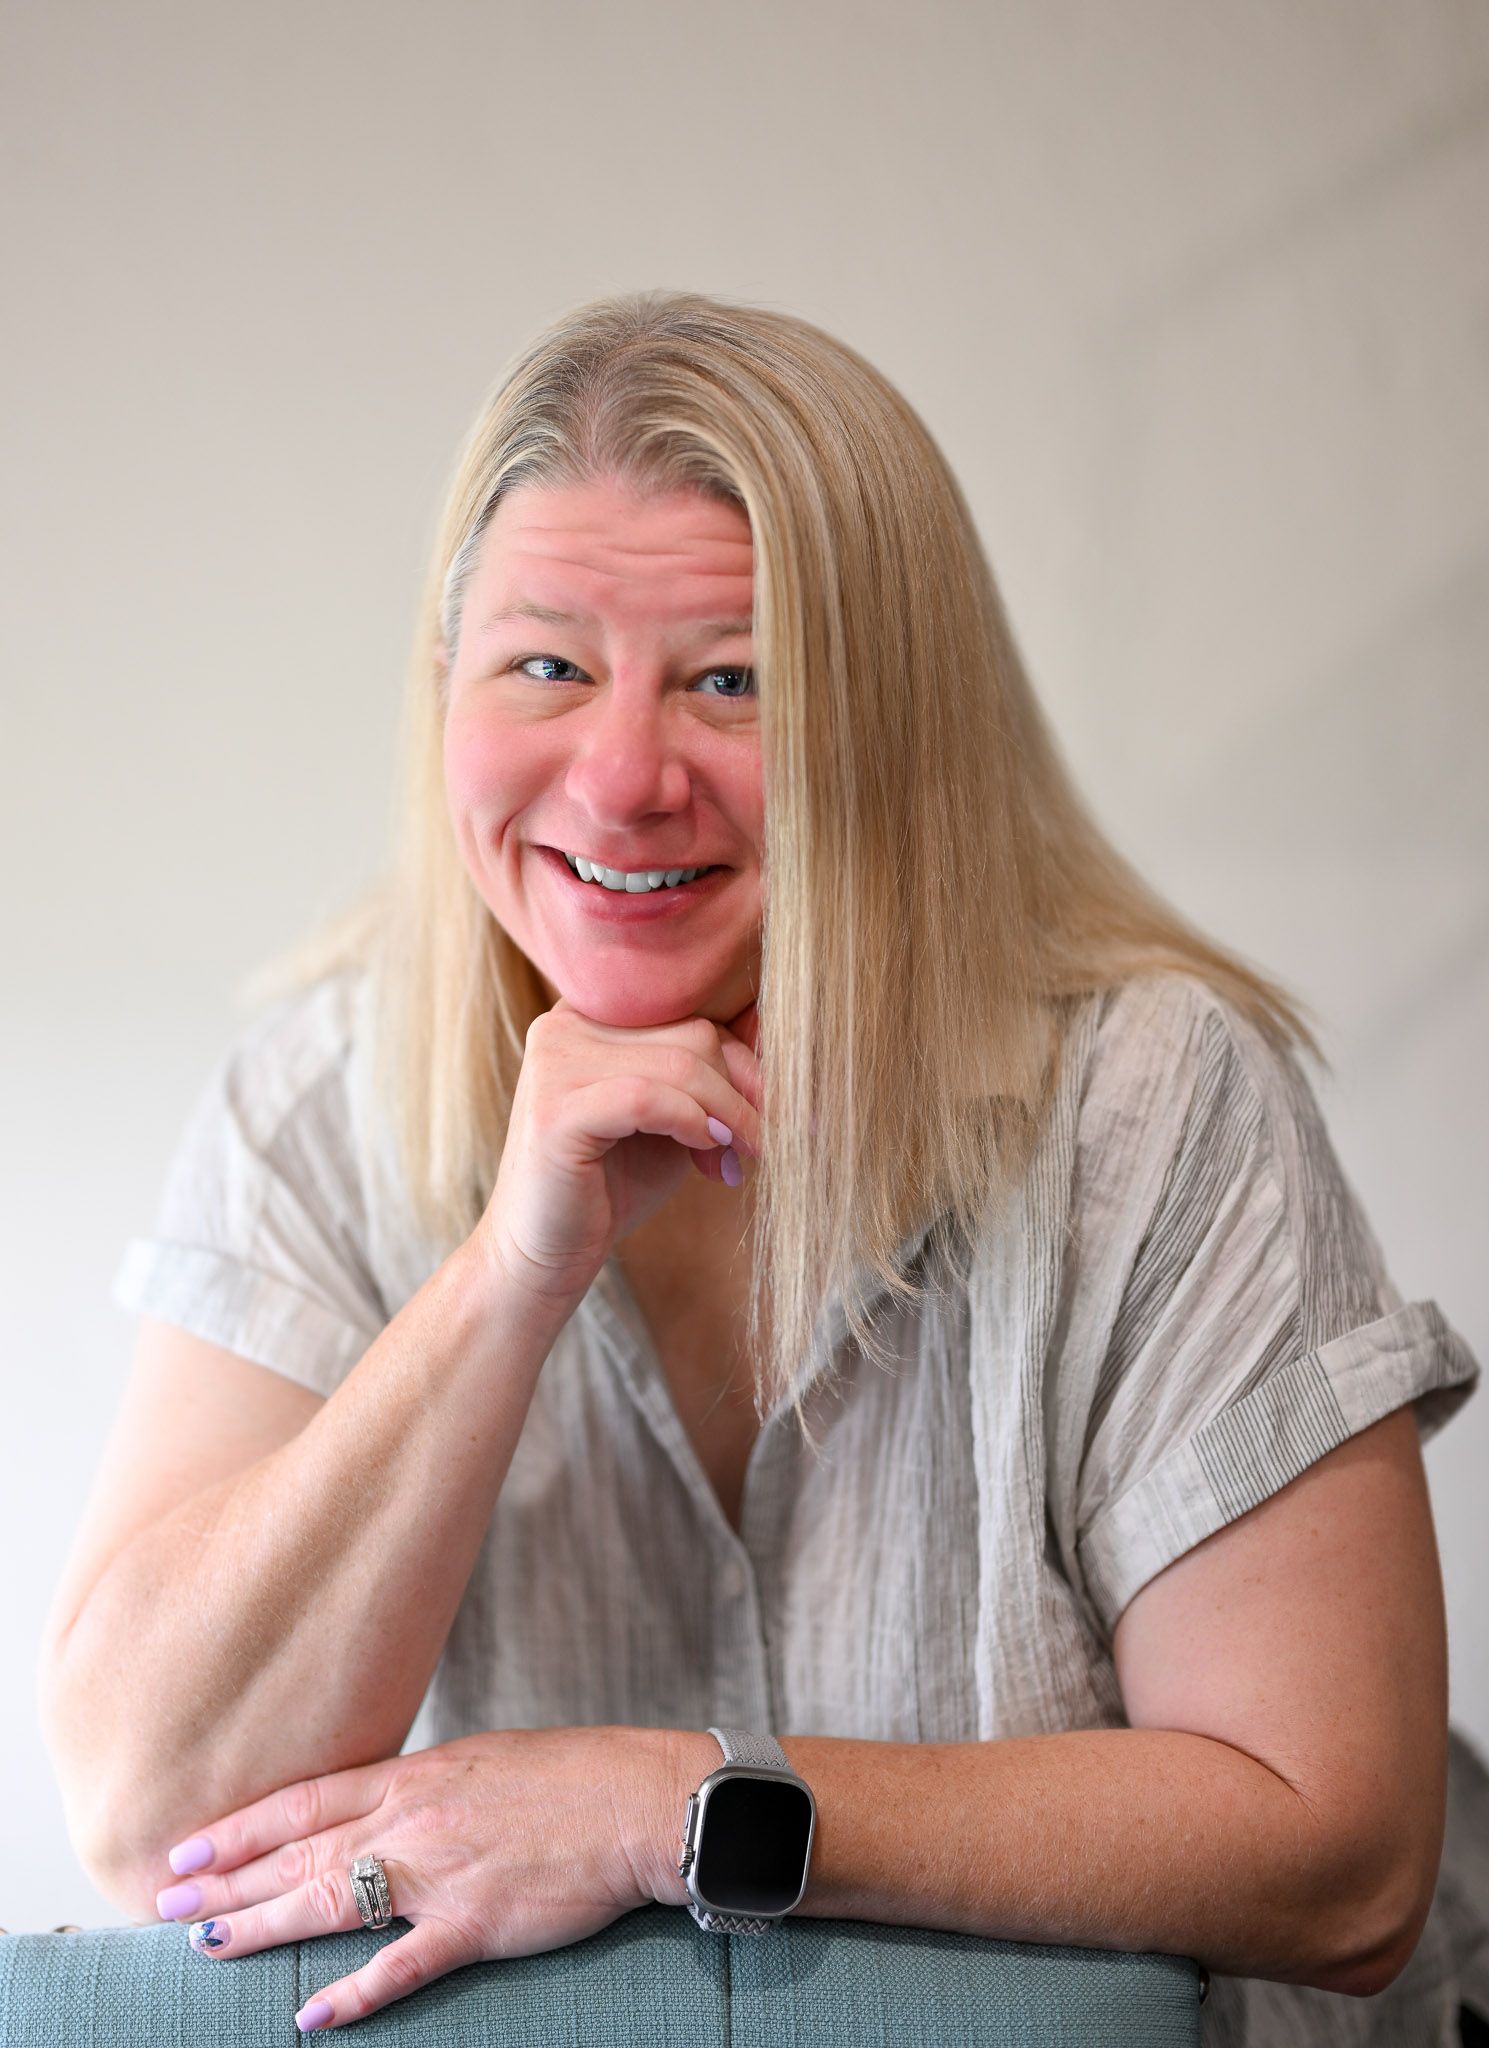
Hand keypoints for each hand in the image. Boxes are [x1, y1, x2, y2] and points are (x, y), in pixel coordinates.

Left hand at [154, 1726, 659, 2033]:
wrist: (638, 1799)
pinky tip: (309, 2017)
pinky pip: (401, 1965)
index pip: (306, 1800)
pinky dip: (354, 1994)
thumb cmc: (571, 1777)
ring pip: (329, 1900)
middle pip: (300, 1852)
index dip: (241, 1826)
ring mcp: (440, 1872)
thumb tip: (382, 1803)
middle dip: (228, 1880)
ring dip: (262, 1926)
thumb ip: (426, 1788)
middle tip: (165, 1903)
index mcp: (416, 1776)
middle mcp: (413, 1820)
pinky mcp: (475, 1922)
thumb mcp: (484, 1762)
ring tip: (205, 1947)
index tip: (189, 1846)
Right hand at [473, 995, 764, 1311]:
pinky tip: (706, 1153)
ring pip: (679, 1063)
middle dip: (742, 1092)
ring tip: (739, 1157)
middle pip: (692, 1033)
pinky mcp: (556, 1110)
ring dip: (729, 1114)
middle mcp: (565, 1026)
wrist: (543, 1256)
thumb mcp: (672, 1119)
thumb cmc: (611, 1185)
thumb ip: (708, 1081)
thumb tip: (788, 1059)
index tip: (780, 1110)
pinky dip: (692, 1123)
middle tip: (757, 1146)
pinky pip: (648, 1096)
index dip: (745, 1061)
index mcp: (590, 1015)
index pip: (691, 1012)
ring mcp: (555, 1064)